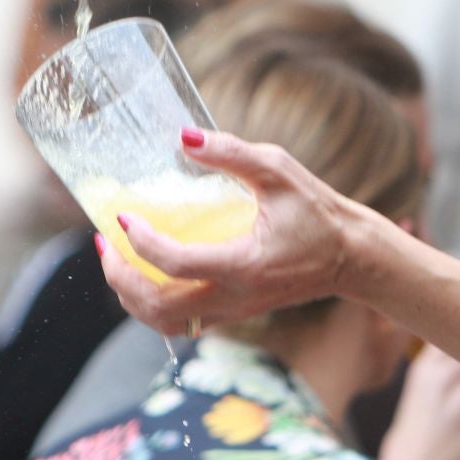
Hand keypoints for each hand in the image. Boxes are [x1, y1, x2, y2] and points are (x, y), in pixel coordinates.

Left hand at [101, 129, 360, 335]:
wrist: (351, 257)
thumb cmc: (319, 211)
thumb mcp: (281, 171)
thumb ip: (233, 153)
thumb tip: (184, 136)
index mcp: (244, 264)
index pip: (174, 262)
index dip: (140, 240)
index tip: (124, 213)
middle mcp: (235, 296)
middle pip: (155, 305)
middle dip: (119, 275)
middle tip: (107, 241)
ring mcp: (233, 311)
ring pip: (162, 321)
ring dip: (130, 294)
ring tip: (117, 260)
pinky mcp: (234, 314)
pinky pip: (178, 322)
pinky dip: (151, 303)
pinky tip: (146, 274)